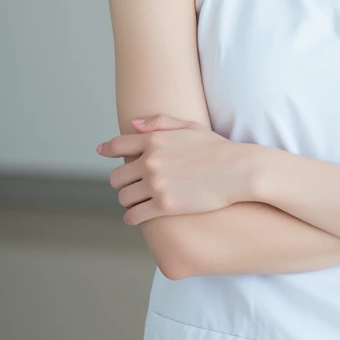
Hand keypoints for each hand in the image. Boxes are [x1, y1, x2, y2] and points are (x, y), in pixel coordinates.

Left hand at [95, 113, 255, 224]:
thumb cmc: (216, 147)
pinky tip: (136, 216)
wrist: (237, 171)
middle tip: (130, 184)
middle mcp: (151, 161)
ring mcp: (157, 185)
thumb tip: (133, 124)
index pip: (118, 145)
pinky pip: (135, 215)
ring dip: (127, 200)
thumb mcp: (189, 126)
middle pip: (116, 176)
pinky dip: (132, 217)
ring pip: (123, 197)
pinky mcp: (164, 206)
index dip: (107, 149)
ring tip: (135, 201)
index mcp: (155, 140)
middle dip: (121, 180)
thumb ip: (159, 122)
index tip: (102, 152)